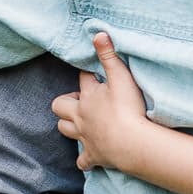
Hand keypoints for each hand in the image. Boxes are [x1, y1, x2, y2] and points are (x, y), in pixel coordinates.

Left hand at [50, 32, 148, 170]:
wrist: (132, 143)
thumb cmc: (128, 109)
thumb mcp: (121, 78)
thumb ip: (109, 56)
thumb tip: (98, 33)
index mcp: (88, 96)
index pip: (83, 79)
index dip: (88, 75)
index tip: (95, 75)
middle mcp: (81, 116)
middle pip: (60, 106)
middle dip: (65, 102)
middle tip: (80, 101)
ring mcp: (85, 137)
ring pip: (64, 130)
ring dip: (68, 126)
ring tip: (80, 123)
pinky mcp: (93, 155)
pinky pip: (82, 161)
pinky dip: (84, 159)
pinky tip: (89, 156)